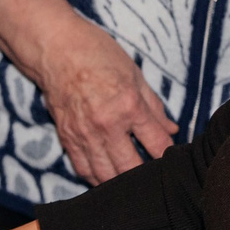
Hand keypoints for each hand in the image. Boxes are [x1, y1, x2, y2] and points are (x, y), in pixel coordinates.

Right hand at [35, 13, 175, 181]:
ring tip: (132, 181)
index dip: (168, 155)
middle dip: (146, 176)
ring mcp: (84, 134)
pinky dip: (96, 177)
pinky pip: (83, 168)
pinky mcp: (67, 138)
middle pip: (131, 168)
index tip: (173, 159)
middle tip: (154, 177)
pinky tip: (107, 177)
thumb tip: (171, 130)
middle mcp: (107, 125)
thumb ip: (154, 106)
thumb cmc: (96, 54)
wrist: (55, 48)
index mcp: (129, 106)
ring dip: (121, 182)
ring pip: (106, 175)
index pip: (157, 145)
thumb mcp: (134, 74)